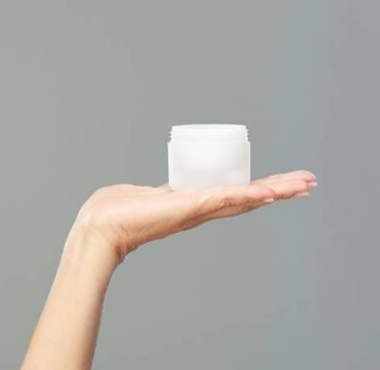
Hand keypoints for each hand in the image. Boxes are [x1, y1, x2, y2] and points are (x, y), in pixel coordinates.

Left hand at [74, 170, 316, 265]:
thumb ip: (153, 195)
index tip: (280, 185)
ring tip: (304, 184)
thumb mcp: (144, 196)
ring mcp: (198, 208)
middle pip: (248, 199)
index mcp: (191, 204)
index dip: (257, 191)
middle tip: (308, 183)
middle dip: (280, 190)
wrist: (101, 227)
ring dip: (277, 190)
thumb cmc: (113, 212)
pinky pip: (228, 198)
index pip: (232, 196)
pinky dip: (251, 195)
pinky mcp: (191, 206)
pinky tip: (273, 192)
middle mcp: (200, 209)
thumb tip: (149, 192)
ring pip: (245, 198)